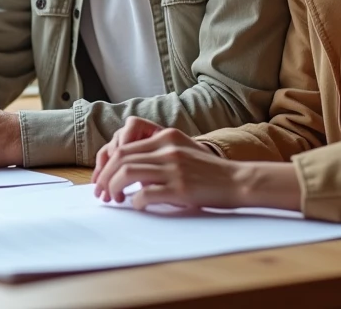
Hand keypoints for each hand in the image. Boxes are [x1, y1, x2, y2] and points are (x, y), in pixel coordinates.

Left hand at [92, 119, 238, 209]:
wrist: (237, 180)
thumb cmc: (208, 170)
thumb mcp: (182, 149)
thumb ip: (157, 151)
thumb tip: (126, 165)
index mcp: (166, 137)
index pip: (124, 147)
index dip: (107, 165)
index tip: (102, 179)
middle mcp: (167, 149)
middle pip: (120, 159)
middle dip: (105, 177)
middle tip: (103, 193)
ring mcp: (174, 168)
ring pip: (127, 173)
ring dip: (114, 188)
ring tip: (114, 199)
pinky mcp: (180, 189)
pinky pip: (144, 194)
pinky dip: (135, 201)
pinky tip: (137, 205)